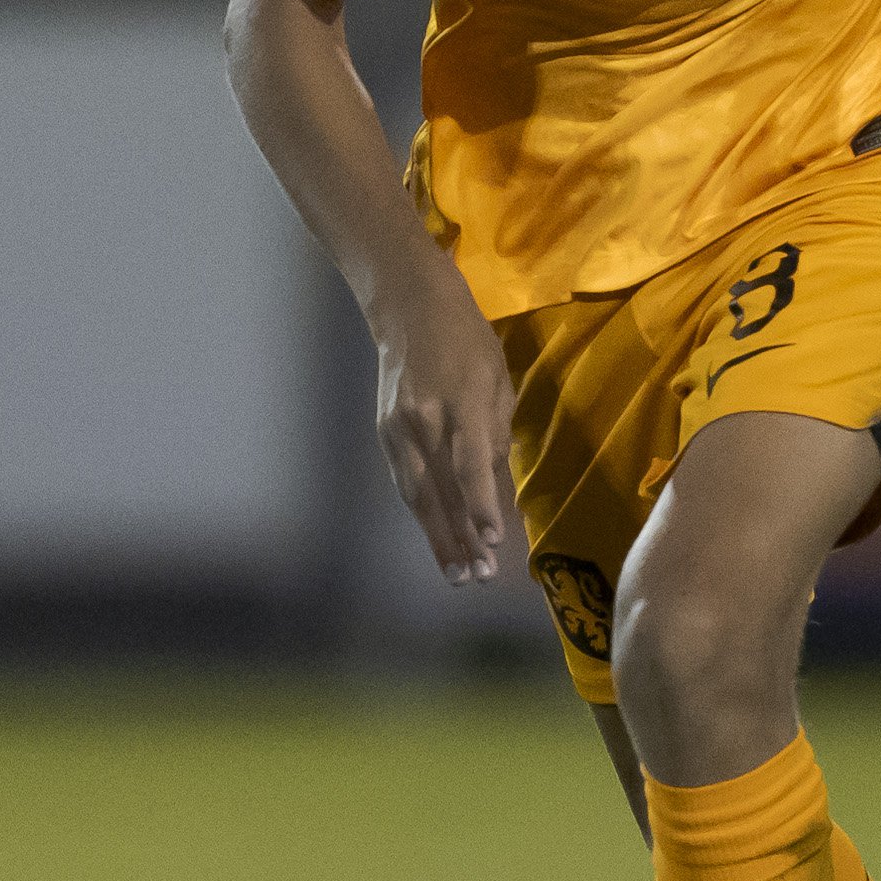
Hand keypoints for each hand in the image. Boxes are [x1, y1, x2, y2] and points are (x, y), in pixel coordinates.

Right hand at [371, 268, 517, 582]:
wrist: (407, 303)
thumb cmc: (465, 335)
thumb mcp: (496, 375)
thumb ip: (495, 431)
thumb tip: (492, 481)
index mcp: (460, 399)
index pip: (471, 465)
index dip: (482, 506)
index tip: (492, 542)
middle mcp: (424, 417)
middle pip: (440, 489)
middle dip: (458, 538)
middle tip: (475, 578)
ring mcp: (397, 426)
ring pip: (417, 493)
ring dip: (437, 536)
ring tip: (456, 573)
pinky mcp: (383, 430)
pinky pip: (405, 479)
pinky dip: (422, 511)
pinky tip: (436, 536)